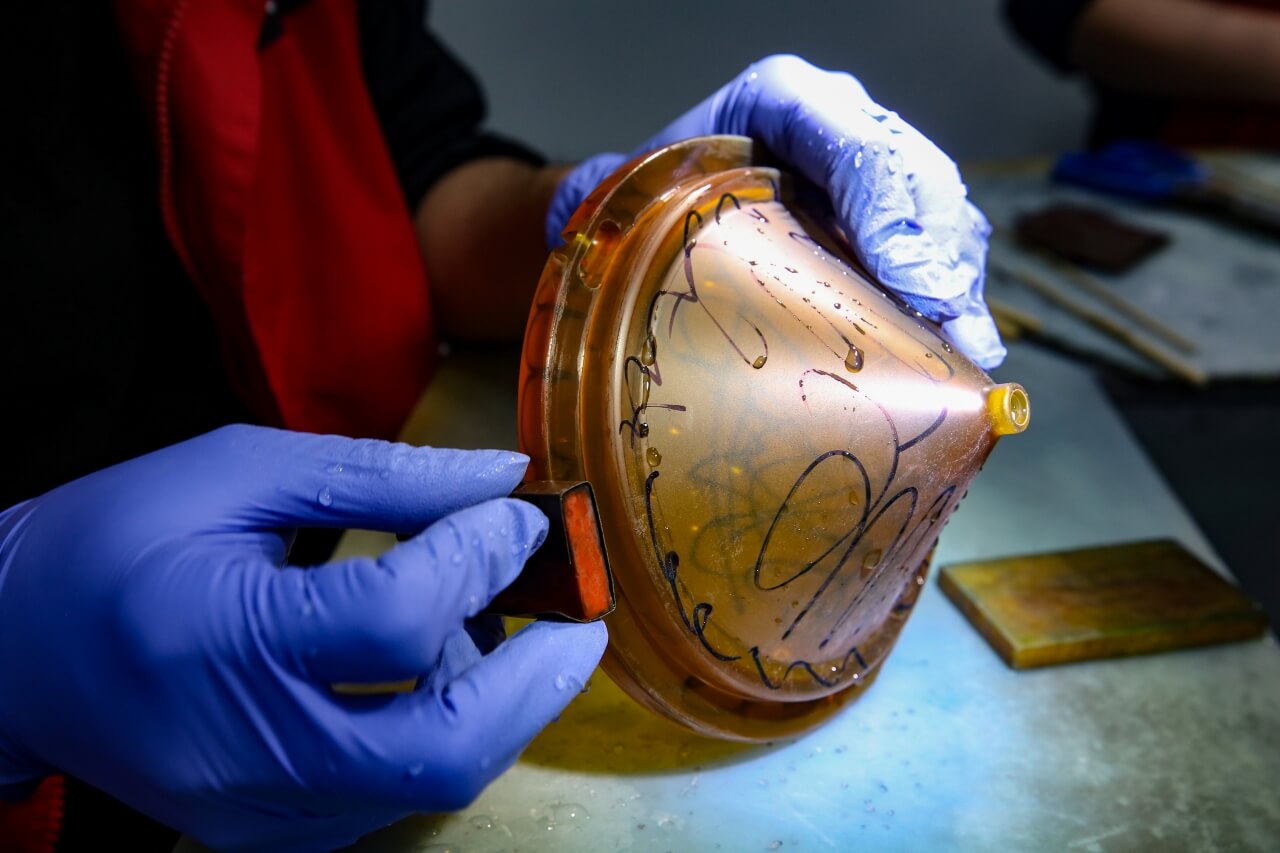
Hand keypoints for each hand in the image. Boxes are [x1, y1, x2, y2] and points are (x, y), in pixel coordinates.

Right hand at [0, 425, 605, 850]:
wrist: (13, 655)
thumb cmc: (116, 541)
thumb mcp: (236, 473)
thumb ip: (378, 477)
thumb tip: (499, 481)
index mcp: (220, 635)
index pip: (395, 618)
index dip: (481, 559)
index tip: (521, 517)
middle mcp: (244, 748)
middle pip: (439, 748)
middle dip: (536, 683)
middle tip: (583, 621)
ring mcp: (257, 808)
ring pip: (426, 781)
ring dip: (492, 704)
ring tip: (492, 625)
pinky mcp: (266, 831)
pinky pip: (390, 794)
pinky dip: (439, 733)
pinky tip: (435, 672)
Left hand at [547, 54, 1003, 368]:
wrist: (666, 205)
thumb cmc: (653, 197)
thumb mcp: (635, 189)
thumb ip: (620, 200)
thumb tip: (595, 222)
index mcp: (782, 97)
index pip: (847, 135)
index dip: (885, 203)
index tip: (905, 279)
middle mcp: (841, 120)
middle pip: (911, 171)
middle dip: (935, 250)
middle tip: (944, 321)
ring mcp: (875, 167)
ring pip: (941, 206)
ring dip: (957, 280)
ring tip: (965, 346)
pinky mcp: (891, 215)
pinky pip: (942, 242)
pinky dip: (953, 294)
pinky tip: (959, 345)